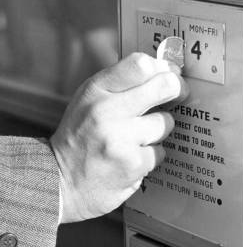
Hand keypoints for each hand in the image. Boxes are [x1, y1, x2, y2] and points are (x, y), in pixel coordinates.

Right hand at [50, 52, 186, 222]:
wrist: (60, 182)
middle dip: (177, 90)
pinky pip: (160, 151)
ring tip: (137, 138)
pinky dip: (150, 156)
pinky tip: (131, 158)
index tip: (169, 74)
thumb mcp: (89, 101)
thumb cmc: (81, 138)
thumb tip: (164, 72)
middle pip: (164, 87)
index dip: (163, 68)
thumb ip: (120, 85)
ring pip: (165, 122)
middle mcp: (107, 111)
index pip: (140, 65)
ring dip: (158, 130)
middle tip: (178, 95)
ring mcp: (121, 139)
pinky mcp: (134, 164)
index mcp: (95, 91)